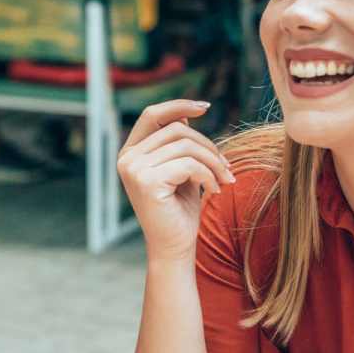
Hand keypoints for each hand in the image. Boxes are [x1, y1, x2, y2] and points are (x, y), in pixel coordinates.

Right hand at [117, 100, 233, 261]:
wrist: (174, 246)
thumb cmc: (179, 210)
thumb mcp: (180, 170)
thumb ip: (178, 144)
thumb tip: (185, 113)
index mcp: (130, 153)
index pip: (152, 115)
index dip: (179, 105)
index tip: (206, 107)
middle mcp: (126, 159)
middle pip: (176, 129)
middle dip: (208, 145)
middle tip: (226, 168)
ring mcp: (133, 169)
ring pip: (185, 145)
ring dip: (213, 161)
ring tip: (224, 179)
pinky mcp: (147, 182)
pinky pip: (189, 164)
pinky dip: (209, 175)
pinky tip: (215, 190)